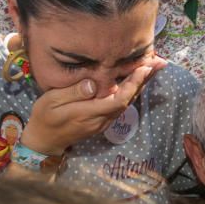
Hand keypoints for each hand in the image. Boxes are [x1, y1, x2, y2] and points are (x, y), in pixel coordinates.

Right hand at [20, 57, 165, 155]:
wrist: (44, 141)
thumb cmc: (45, 118)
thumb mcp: (52, 102)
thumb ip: (73, 93)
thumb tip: (93, 83)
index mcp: (89, 113)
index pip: (119, 99)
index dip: (134, 84)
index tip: (145, 67)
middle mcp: (101, 119)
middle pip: (129, 99)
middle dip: (145, 80)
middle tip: (160, 62)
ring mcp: (103, 122)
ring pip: (127, 102)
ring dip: (141, 84)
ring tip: (153, 66)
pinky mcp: (102, 121)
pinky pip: (121, 104)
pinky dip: (131, 90)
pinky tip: (136, 80)